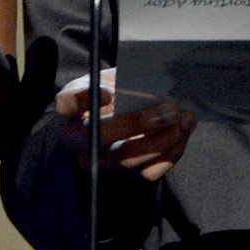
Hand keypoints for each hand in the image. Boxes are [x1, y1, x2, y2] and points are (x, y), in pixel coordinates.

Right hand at [55, 71, 195, 181]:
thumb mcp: (112, 76)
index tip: (106, 91)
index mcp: (71, 109)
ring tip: (184, 117)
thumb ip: (117, 77)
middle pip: (101, 138)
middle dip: (138, 123)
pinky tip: (183, 131)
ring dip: (163, 139)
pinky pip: (149, 171)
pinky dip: (171, 152)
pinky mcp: (128, 173)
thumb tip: (137, 84)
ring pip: (128, 158)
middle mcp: (80, 141)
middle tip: (169, 108)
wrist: (126, 111)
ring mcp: (104, 160)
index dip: (80, 100)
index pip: (65, 104)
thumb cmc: (117, 90)